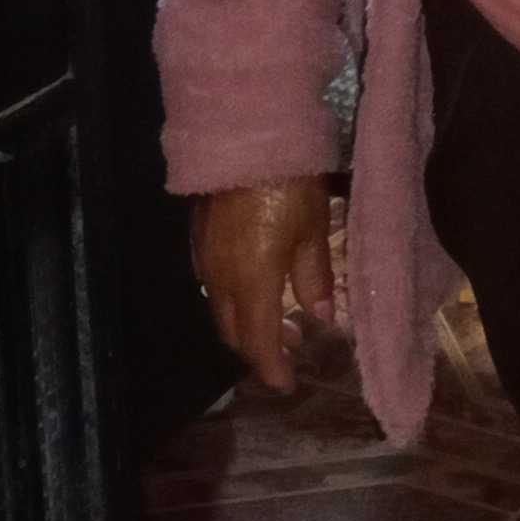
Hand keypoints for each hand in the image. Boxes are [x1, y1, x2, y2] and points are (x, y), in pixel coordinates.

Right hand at [190, 177, 339, 395]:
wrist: (244, 136)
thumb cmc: (289, 184)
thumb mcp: (313, 233)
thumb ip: (314, 279)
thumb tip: (320, 318)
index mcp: (253, 282)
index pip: (258, 342)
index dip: (272, 368)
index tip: (287, 384)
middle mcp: (222, 279)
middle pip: (233, 331)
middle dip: (258, 349)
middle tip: (289, 349)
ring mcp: (205, 258)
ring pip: (220, 308)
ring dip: (245, 323)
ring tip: (277, 320)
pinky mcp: (199, 239)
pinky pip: (212, 284)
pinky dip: (233, 299)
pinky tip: (254, 288)